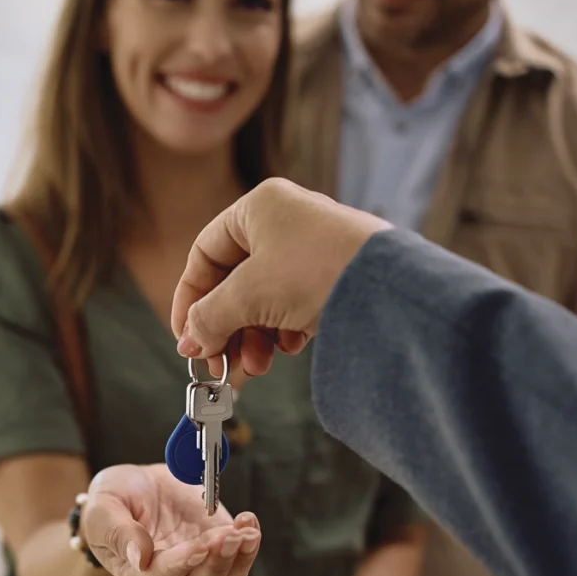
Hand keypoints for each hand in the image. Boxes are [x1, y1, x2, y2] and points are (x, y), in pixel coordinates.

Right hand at [81, 463, 260, 575]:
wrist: (138, 487)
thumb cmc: (113, 501)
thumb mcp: (103, 509)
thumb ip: (118, 533)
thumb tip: (139, 558)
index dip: (180, 565)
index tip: (198, 546)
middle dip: (217, 563)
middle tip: (228, 536)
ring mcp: (198, 567)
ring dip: (240, 557)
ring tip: (247, 530)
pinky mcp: (218, 549)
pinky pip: (240, 558)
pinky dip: (249, 544)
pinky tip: (248, 521)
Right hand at [171, 178, 390, 378]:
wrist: (390, 288)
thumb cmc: (317, 271)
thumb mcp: (248, 295)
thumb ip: (210, 317)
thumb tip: (191, 339)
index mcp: (258, 208)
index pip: (205, 254)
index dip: (190, 299)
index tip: (186, 338)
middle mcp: (285, 223)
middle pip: (234, 282)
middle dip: (225, 327)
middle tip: (219, 364)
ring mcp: (312, 251)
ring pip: (264, 299)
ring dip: (253, 337)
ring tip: (255, 366)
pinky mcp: (335, 278)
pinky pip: (294, 307)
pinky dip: (283, 332)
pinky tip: (288, 348)